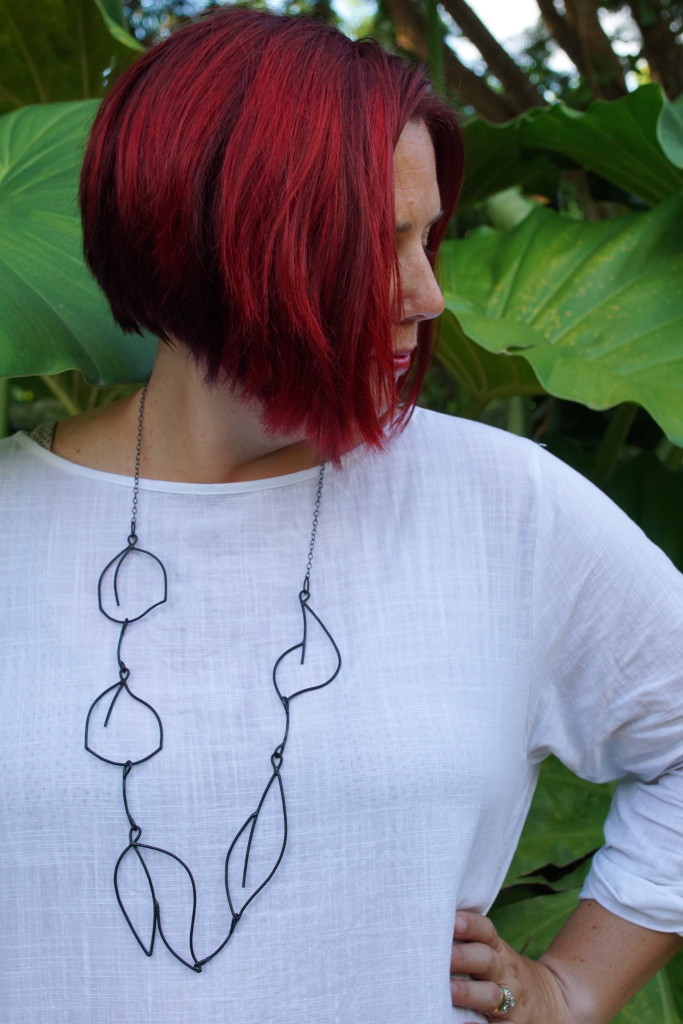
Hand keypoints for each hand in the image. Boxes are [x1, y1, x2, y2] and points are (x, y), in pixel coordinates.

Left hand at [450, 910, 570, 1022]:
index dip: (470, 924)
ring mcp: (512, 1001)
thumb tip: (431, 927)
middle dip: (463, 956)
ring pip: (490, 994)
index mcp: (500, 952)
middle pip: (486, 960)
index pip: (486, 932)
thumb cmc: (510, 975)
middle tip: (440, 954)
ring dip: (468, 992)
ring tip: (447, 990)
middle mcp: (506, 973)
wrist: (559, 1003)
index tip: (451, 919)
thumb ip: (472, 943)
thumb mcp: (500, 954)